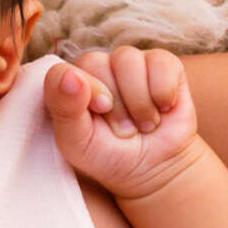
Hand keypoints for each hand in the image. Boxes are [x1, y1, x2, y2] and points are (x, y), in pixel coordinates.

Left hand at [45, 47, 201, 199]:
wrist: (157, 168)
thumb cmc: (109, 154)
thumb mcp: (78, 143)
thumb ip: (64, 109)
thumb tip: (70, 74)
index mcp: (69, 84)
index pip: (65, 70)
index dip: (86, 91)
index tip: (102, 111)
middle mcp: (97, 68)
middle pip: (98, 62)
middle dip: (115, 103)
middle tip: (124, 130)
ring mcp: (130, 63)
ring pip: (128, 59)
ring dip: (139, 101)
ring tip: (144, 124)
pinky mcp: (162, 63)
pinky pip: (161, 62)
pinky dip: (163, 91)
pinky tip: (163, 109)